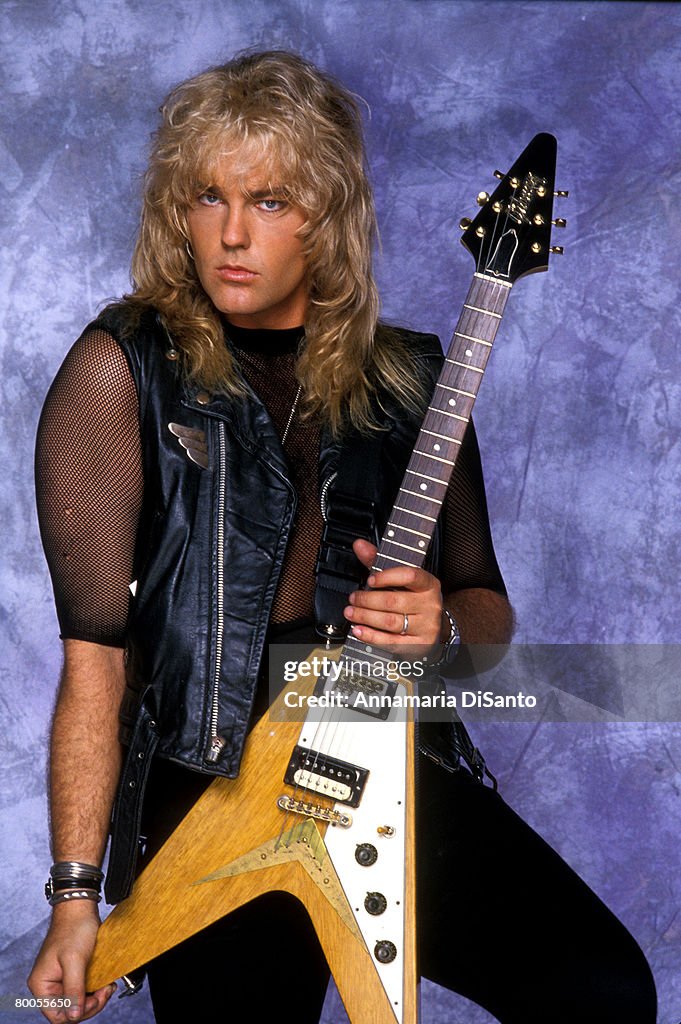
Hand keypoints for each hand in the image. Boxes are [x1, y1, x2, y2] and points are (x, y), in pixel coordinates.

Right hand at [27, 902, 115, 1022]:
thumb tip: (74, 1015)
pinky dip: (95, 990)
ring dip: (95, 998)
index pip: (57, 1015)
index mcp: (42, 985)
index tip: (94, 999)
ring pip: (78, 1002)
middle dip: (89, 1005)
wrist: (80, 908)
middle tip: (105, 991)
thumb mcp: (74, 960)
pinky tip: (105, 983)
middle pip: (69, 1010)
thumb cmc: (73, 928)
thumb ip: (74, 989)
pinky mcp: (72, 974)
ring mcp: (61, 980)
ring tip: (107, 986)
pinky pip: (83, 990)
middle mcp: (49, 985)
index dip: (77, 1013)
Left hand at [344, 539, 444, 657]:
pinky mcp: (419, 645)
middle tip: (353, 598)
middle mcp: (430, 604)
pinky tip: (359, 630)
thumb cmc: (414, 600)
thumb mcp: (401, 580)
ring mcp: (426, 626)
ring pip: (390, 622)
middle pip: (394, 601)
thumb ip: (379, 561)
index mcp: (428, 584)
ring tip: (351, 612)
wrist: (434, 628)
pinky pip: (391, 641)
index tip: (370, 579)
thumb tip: (359, 546)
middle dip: (367, 600)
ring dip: (365, 617)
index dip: (388, 577)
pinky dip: (371, 636)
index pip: (410, 576)